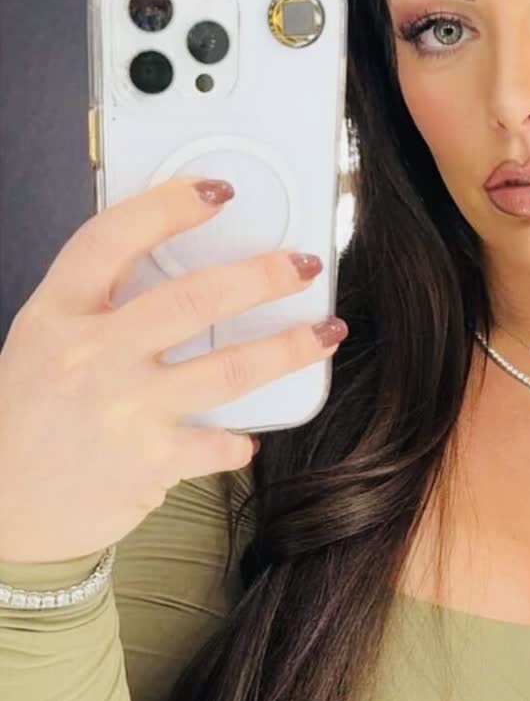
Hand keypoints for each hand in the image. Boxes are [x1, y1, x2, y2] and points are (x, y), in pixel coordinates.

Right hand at [0, 175, 345, 563]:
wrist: (3, 509)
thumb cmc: (29, 419)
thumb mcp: (42, 343)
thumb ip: (97, 307)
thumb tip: (176, 265)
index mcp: (57, 313)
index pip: (111, 238)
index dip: (167, 207)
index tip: (216, 191)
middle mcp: (90, 356)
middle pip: (191, 298)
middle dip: (260, 277)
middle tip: (303, 267)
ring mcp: (123, 410)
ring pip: (228, 368)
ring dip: (288, 348)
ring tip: (325, 334)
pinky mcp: (149, 463)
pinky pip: (219, 443)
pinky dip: (239, 440)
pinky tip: (247, 437)